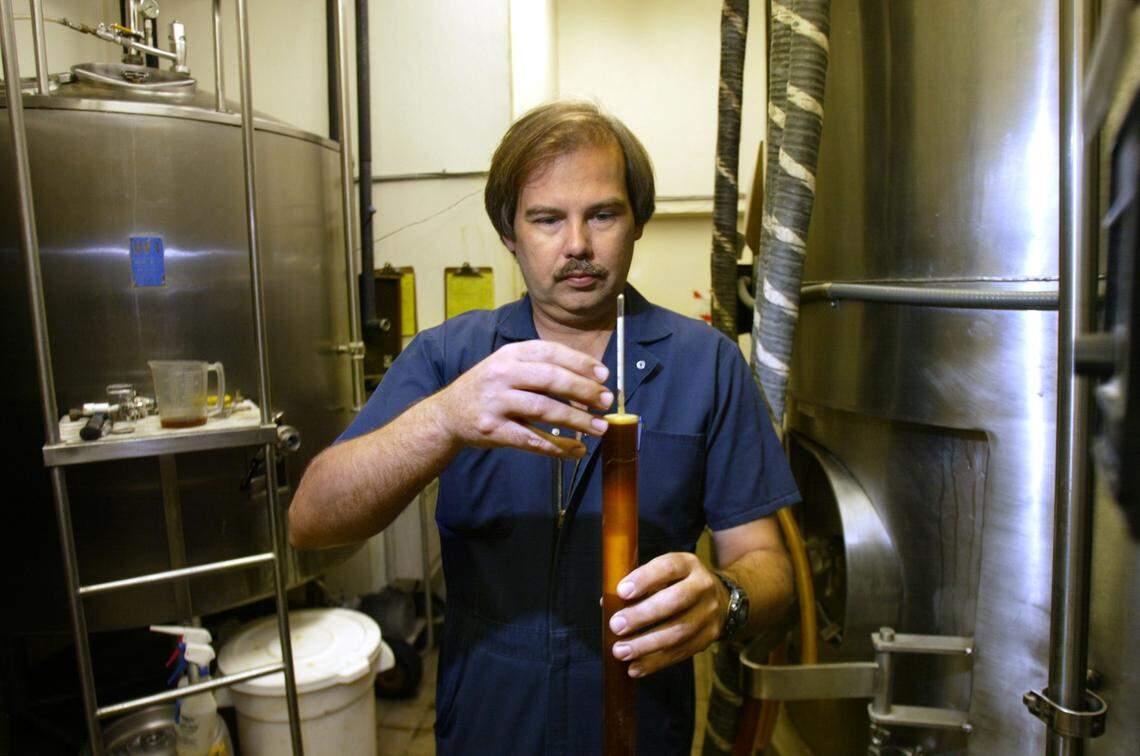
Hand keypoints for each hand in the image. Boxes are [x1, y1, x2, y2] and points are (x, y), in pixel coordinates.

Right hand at [431, 339, 611, 458]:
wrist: (447, 414)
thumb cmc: (488, 388)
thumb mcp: (507, 366)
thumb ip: (540, 367)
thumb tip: (589, 376)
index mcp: (510, 354)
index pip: (551, 352)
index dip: (580, 362)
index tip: (604, 374)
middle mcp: (502, 375)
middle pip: (551, 379)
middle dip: (584, 390)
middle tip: (606, 401)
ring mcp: (496, 403)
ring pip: (544, 410)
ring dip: (577, 420)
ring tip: (600, 428)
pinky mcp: (493, 430)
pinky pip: (532, 440)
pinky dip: (558, 446)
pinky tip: (576, 450)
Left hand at [607, 552, 727, 676]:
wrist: (719, 599)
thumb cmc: (676, 584)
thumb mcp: (662, 575)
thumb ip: (637, 586)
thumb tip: (608, 604)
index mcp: (688, 564)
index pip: (668, 567)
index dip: (645, 578)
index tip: (621, 592)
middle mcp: (703, 586)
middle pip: (675, 601)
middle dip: (642, 615)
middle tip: (616, 626)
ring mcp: (709, 613)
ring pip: (679, 632)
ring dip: (646, 645)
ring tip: (620, 651)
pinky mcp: (709, 638)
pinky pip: (681, 653)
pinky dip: (655, 662)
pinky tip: (635, 667)